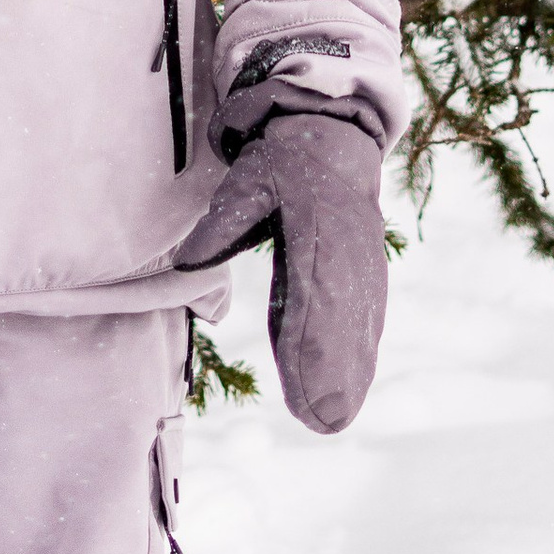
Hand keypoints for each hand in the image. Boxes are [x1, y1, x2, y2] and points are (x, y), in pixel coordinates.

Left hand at [174, 105, 387, 433]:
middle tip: (322, 423)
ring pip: (357, 325)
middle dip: (330, 376)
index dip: (308, 348)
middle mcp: (345, 251)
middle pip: (338, 323)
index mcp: (314, 228)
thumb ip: (223, 222)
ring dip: (349, 373)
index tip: (303, 389)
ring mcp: (362, 261)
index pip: (310, 298)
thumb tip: (186, 264)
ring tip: (334, 418)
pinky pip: (367, 315)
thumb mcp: (248, 180)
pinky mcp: (367, 267)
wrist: (335, 131)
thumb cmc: (283, 158)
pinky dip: (362, 352)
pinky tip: (355, 386)